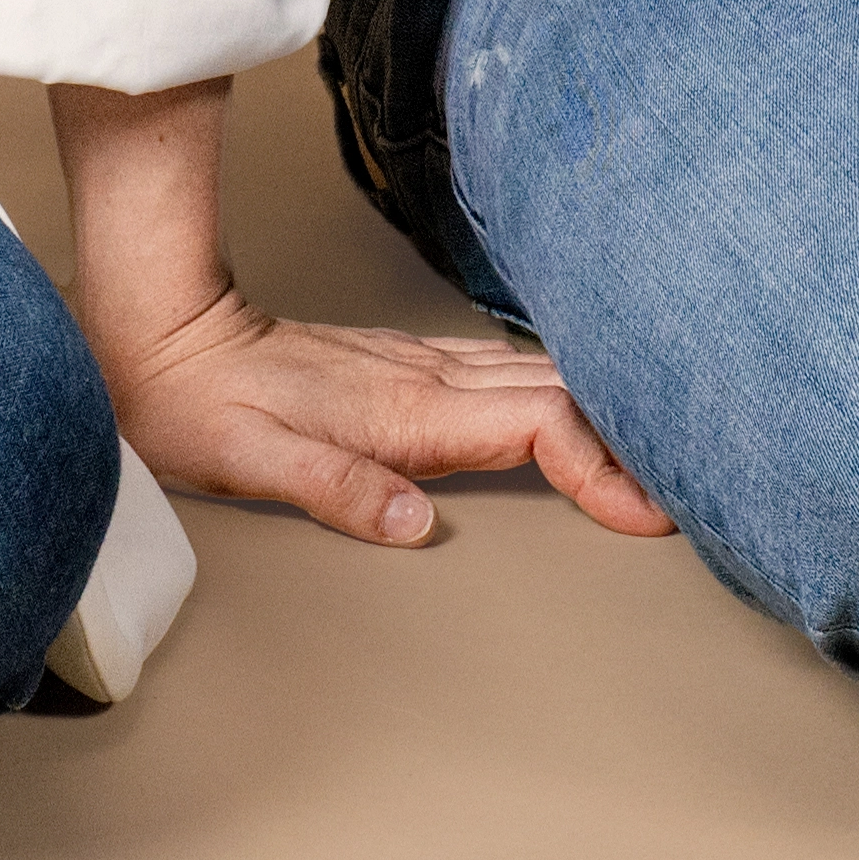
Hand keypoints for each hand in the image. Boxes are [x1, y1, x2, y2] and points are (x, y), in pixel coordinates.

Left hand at [87, 278, 676, 551]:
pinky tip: (579, 403)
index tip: (646, 510)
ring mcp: (420, 365)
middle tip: (698, 483)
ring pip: (542, 376)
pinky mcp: (408, 365)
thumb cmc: (198, 405)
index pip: (538, 427)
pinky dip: (562, 392)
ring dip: (606, 408)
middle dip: (633, 435)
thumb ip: (338, 488)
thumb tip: (417, 525)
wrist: (160, 334)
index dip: (600, 464)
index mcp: (405, 410)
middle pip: (561, 394)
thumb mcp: (251, 462)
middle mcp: (425, 379)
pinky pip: (508, 373)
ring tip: (664, 449)